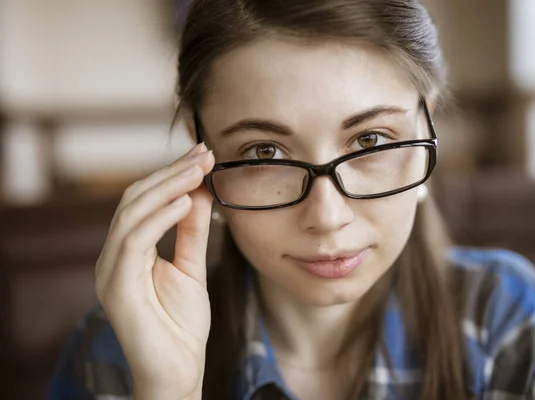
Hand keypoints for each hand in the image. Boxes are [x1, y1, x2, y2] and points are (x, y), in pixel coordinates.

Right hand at [95, 143, 214, 398]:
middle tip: (204, 153)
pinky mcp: (117, 287)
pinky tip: (186, 201)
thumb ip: (191, 232)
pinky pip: (135, 241)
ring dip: (168, 186)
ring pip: (132, 213)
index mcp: (128, 251)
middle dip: (171, 172)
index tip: (204, 155)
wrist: (178, 371)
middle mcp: (113, 257)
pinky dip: (160, 217)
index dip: (172, 175)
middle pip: (135, 199)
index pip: (144, 201)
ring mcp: (110, 271)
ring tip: (199, 169)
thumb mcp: (191, 267)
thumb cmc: (181, 325)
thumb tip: (199, 191)